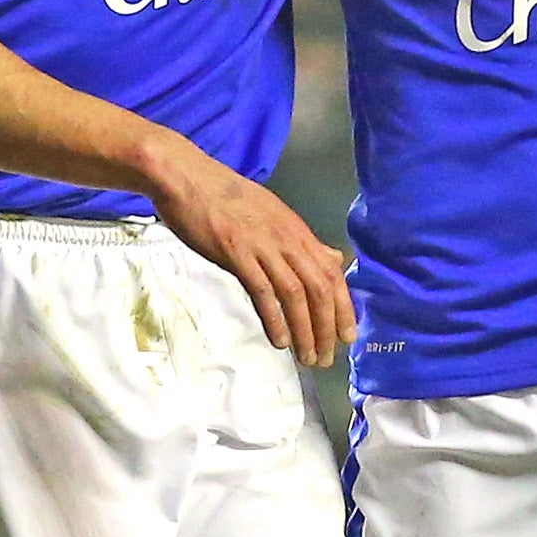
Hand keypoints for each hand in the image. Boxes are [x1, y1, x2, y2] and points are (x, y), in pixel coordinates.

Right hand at [143, 136, 355, 366]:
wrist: (188, 178)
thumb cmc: (227, 198)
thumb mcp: (274, 214)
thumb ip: (302, 241)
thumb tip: (331, 259)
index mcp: (297, 230)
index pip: (332, 272)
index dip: (343, 305)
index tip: (348, 335)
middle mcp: (287, 238)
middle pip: (320, 287)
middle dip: (328, 326)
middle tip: (328, 357)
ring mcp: (263, 245)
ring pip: (296, 293)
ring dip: (305, 329)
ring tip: (308, 357)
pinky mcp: (236, 253)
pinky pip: (262, 290)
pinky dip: (275, 318)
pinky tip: (280, 341)